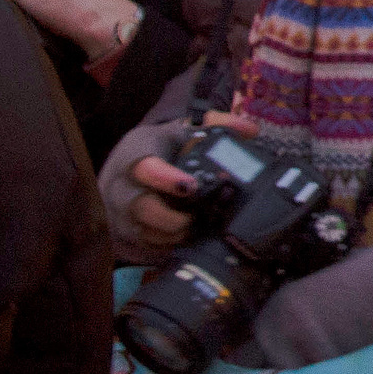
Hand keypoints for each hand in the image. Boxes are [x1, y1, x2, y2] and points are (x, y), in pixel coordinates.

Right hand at [113, 110, 259, 258]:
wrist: (126, 173)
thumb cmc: (159, 150)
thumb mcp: (180, 131)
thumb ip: (216, 126)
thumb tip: (250, 131)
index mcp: (136, 157)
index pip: (145, 168)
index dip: (167, 179)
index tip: (191, 187)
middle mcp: (122, 189)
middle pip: (142, 208)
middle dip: (173, 216)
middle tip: (197, 215)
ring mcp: (122, 215)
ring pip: (147, 233)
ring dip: (177, 233)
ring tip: (198, 222)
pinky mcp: (128, 236)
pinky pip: (150, 247)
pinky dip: (172, 244)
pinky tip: (190, 234)